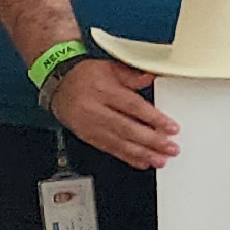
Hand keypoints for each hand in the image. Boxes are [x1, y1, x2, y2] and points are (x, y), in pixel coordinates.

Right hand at [47, 57, 176, 171]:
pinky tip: (141, 162)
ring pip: (118, 143)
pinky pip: (109, 149)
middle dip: (151, 141)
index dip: (154, 118)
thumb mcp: (109, 68)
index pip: (132, 106)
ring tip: (159, 159)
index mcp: (103, 90)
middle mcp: (94, 109)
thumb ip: (132, 75)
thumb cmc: (85, 76)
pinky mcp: (87, 136)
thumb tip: (151, 77)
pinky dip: (127, 157)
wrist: (58, 85)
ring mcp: (89, 125)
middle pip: (127, 128)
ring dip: (142, 154)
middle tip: (170, 148)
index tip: (171, 127)